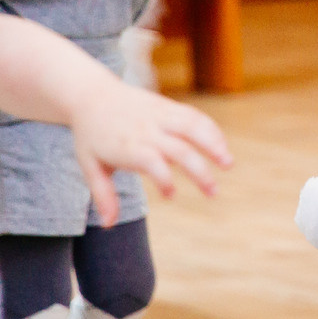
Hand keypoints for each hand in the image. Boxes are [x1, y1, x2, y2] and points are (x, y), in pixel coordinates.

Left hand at [71, 82, 235, 223]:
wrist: (91, 94)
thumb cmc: (91, 135)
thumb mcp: (89, 166)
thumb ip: (102, 195)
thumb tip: (108, 225)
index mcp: (126, 145)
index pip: (151, 161)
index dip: (164, 179)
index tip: (170, 196)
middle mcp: (146, 129)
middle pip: (179, 148)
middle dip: (199, 171)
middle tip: (213, 192)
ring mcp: (159, 115)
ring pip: (192, 126)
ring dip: (213, 143)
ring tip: (228, 164)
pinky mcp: (167, 105)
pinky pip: (193, 115)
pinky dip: (210, 129)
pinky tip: (221, 146)